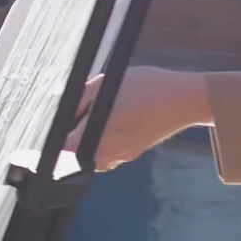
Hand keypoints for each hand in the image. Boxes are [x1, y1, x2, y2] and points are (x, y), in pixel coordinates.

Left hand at [66, 67, 210, 171]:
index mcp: (101, 133)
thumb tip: (59, 102)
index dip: (56, 140)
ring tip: (92, 120)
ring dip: (87, 142)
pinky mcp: (135, 153)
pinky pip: (110, 154)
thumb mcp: (106, 83)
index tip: (55, 129)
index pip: (66, 149)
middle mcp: (112, 150)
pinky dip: (104, 143)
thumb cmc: (147, 87)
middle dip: (71, 140)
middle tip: (73, 120)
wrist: (185, 99)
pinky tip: (111, 123)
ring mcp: (125, 155)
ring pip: (94, 157)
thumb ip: (79, 96)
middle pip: (78, 156)